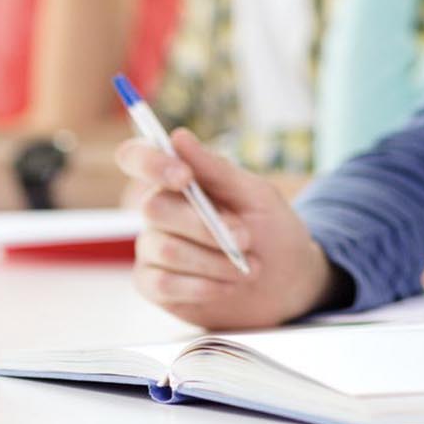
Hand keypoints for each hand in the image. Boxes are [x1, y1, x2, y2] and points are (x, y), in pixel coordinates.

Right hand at [117, 128, 334, 329]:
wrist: (286, 282)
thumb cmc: (271, 230)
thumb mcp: (257, 196)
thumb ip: (217, 169)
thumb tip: (178, 137)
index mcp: (180, 179)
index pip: (137, 157)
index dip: (150, 162)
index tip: (183, 177)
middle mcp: (159, 210)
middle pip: (154, 208)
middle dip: (205, 226)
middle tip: (246, 238)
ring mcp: (152, 247)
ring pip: (165, 249)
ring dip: (214, 261)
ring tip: (247, 267)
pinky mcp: (152, 284)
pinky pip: (162, 284)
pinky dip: (203, 286)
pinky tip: (227, 286)